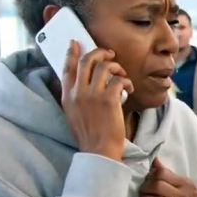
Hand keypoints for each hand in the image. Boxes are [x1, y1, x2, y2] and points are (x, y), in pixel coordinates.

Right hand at [61, 41, 133, 161]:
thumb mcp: (73, 116)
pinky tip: (129, 88)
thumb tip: (81, 85)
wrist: (99, 152)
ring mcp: (93, 95)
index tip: (76, 43)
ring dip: (116, 67)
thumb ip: (75, 99)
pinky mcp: (109, 100)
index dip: (71, 53)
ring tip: (122, 75)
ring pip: (104, 66)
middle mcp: (78, 92)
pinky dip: (126, 81)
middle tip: (110, 55)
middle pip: (87, 61)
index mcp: (67, 96)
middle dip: (100, 53)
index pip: (66, 68)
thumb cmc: (90, 138)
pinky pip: (118, 80)